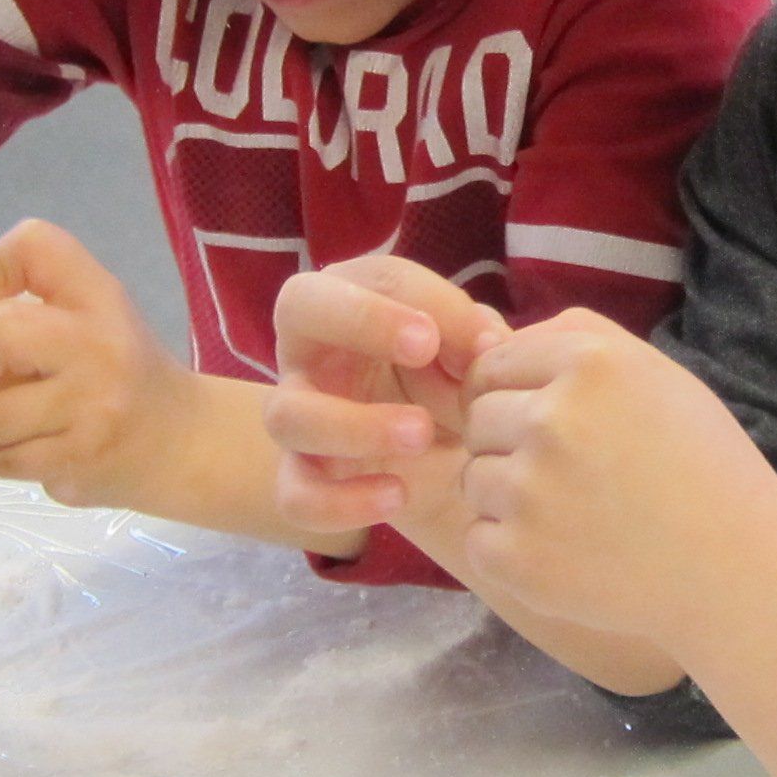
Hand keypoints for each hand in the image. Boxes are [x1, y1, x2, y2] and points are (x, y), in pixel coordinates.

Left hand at [0, 220, 188, 506]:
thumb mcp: (93, 306)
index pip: (43, 254)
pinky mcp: (77, 469)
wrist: (183, 442)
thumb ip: (30, 277)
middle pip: (1, 341)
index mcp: (100, 302)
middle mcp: (99, 353)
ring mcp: (89, 418)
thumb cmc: (121, 364)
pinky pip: (4, 465)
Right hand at [264, 255, 509, 546]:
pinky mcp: (303, 479)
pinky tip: (397, 496)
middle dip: (361, 320)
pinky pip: (296, 496)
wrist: (455, 460)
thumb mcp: (477, 353)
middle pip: (297, 305)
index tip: (451, 335)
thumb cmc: (456, 382)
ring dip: (355, 423)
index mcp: (353, 299)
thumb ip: (481, 336)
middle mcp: (312, 347)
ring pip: (288, 413)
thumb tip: (488, 345)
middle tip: (424, 348)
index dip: (408, 299)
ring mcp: (299, 414)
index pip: (367, 274)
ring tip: (421, 435)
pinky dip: (341, 502)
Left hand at [454, 312, 776, 662]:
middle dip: (509, 445)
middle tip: (571, 477)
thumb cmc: (701, 466)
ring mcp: (529, 491)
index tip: (554, 429)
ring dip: (509, 499)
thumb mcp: (656, 374)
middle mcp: (553, 418)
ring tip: (576, 517)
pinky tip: (569, 555)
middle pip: (476, 420)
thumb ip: (576, 339)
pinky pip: (479, 540)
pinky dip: (512, 553)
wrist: (738, 573)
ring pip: (474, 480)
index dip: (514, 397)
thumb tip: (489, 341)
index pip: (492, 366)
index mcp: (589, 362)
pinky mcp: (517, 557)